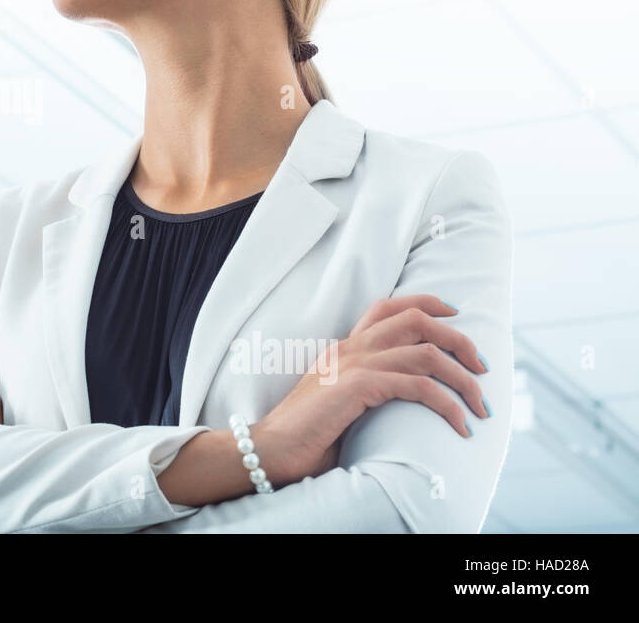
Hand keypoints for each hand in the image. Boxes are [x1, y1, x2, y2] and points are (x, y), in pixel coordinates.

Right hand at [251, 294, 489, 488]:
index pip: (388, 307)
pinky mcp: (358, 386)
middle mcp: (350, 348)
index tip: (456, 316)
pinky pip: (419, 386)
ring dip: (463, 378)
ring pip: (426, 353)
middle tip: (482, 367)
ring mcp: (353, 364)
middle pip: (416, 320)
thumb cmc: (306, 437)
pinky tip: (460, 426)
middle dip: (458, 339)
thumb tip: (404, 401)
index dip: (427, 304)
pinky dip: (448, 405)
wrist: (271, 449)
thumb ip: (366, 391)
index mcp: (344, 348)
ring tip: (480, 405)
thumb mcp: (339, 403)